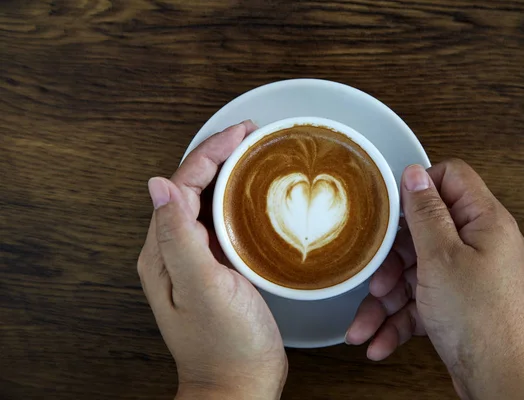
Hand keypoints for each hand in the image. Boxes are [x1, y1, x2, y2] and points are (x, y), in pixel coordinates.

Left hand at [138, 121, 286, 399]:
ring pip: (207, 201)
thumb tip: (157, 184)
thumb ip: (178, 237)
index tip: (241, 133)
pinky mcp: (217, 268)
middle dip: (218, 154)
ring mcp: (196, 259)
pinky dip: (237, 199)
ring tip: (252, 152)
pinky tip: (254, 195)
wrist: (238, 386)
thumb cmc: (225, 345)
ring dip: (227, 172)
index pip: (181, 184)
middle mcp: (174, 251)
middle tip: (250, 134)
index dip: (210, 152)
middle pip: (191, 187)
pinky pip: (222, 222)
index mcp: (164, 251)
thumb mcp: (202, 288)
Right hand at [346, 159, 523, 398]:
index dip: (419, 187)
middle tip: (375, 280)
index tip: (389, 208)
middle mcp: (477, 245)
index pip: (452, 178)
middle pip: (422, 233)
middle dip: (390, 262)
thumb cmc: (479, 319)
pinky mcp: (454, 304)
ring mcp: (465, 277)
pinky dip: (397, 321)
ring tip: (365, 326)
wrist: (499, 380)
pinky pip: (418, 302)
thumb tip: (414, 173)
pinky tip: (378, 342)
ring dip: (385, 302)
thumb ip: (425, 212)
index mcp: (483, 222)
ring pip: (414, 273)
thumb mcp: (441, 257)